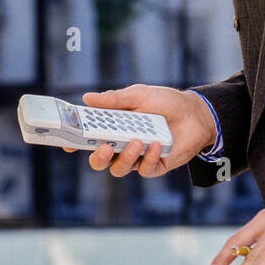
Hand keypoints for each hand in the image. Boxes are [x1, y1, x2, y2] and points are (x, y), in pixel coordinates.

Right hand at [60, 84, 218, 176]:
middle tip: (103, 147)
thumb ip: (114, 100)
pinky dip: (149, 157)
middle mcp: (122, 145)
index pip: (89, 138)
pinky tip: (156, 144)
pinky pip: (145, 169)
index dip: (75, 142)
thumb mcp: (139, 95)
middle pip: (99, 160)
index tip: (68, 142)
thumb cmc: (166, 102)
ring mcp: (138, 157)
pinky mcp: (155, 166)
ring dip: (124, 158)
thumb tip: (87, 98)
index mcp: (113, 127)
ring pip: (119, 168)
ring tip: (136, 141)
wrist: (196, 112)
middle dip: (97, 157)